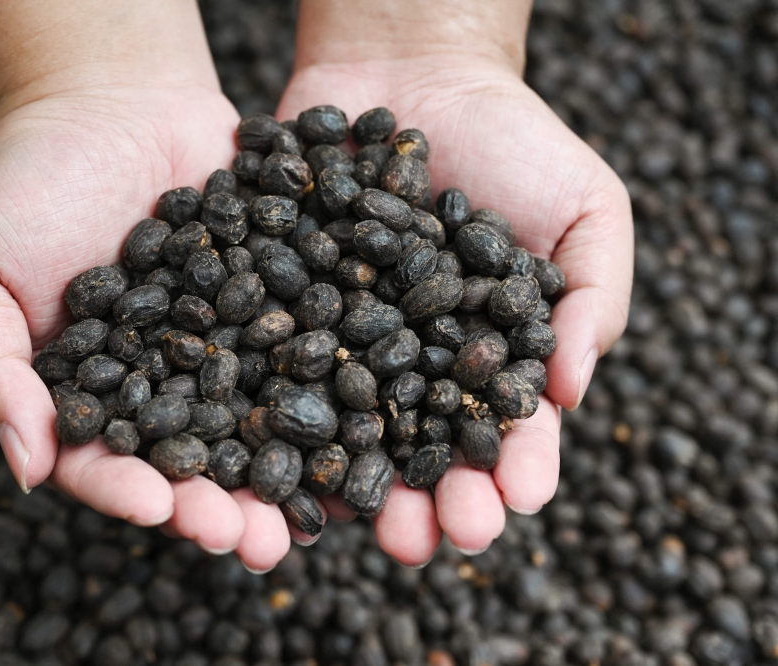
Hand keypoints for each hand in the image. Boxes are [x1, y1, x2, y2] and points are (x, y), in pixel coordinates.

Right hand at [0, 0, 299, 571]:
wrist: (110, 97)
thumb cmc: (25, 179)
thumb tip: (25, 469)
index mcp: (88, 395)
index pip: (102, 464)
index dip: (129, 492)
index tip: (159, 509)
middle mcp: (162, 386)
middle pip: (194, 465)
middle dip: (224, 508)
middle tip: (257, 543)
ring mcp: (226, 351)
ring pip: (259, 427)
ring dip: (289, 475)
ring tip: (322, 518)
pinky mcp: (279, 308)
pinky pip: (309, 356)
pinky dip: (336, 394)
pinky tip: (367, 431)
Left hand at [276, 1, 632, 564]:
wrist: (413, 72)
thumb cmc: (513, 140)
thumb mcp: (585, 207)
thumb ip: (594, 298)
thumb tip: (572, 394)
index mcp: (489, 357)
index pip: (507, 428)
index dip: (516, 468)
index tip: (517, 500)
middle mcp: (414, 365)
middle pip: (419, 450)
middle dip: (425, 499)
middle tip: (423, 541)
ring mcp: (346, 343)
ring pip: (344, 429)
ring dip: (348, 483)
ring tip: (354, 524)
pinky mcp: (284, 313)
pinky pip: (274, 370)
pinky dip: (272, 415)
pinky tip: (270, 459)